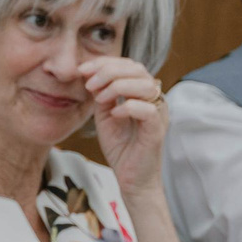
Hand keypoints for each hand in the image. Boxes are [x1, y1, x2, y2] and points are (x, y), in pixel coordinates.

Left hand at [78, 56, 167, 194]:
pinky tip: (114, 114)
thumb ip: (101, 93)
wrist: (131, 178)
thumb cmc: (120, 146)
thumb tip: (89, 73)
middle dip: (109, 71)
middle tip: (89, 84)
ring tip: (100, 99)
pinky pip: (148, 110)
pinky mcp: (157, 130)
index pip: (129, 65)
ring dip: (118, 87)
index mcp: (143, 92)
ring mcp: (158, 113)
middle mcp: (154, 99)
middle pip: (137, 69)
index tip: (83, 69)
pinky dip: (128, 107)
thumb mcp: (104, 114)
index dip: (105, 62)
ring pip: (145, 85)